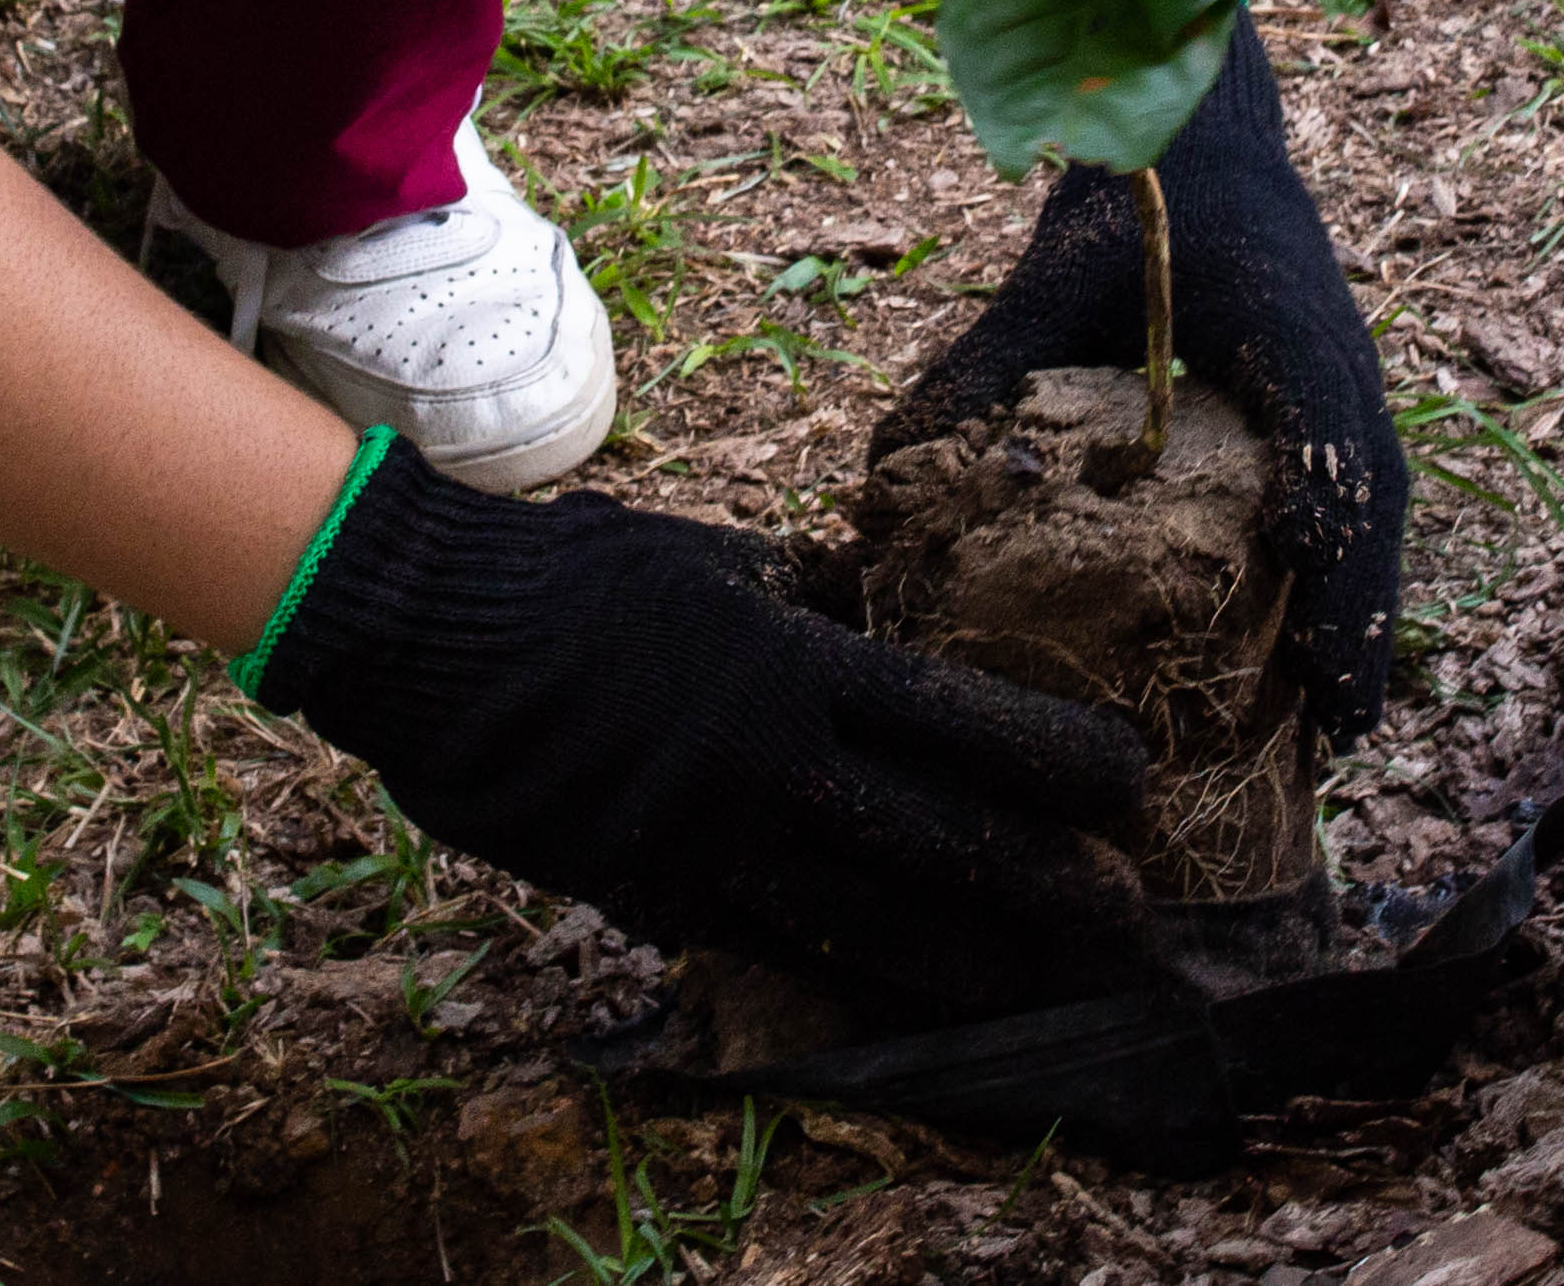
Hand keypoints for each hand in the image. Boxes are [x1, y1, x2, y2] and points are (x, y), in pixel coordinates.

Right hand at [249, 443, 1154, 1021]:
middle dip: (1046, 885)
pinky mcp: (647, 892)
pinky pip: (759, 949)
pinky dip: (830, 979)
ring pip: (862, 925)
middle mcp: (769, 762)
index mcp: (796, 662)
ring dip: (957, 961)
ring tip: (1032, 990)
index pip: (961, 721)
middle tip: (1128, 917)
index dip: (1056, 761)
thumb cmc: (581, 577)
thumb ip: (810, 602)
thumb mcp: (715, 561)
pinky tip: (888, 1003)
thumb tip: (887, 610)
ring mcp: (708, 841)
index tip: (1131, 784)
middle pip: (939, 841)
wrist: (432, 632)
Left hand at [873, 14, 1407, 737]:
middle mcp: (1337, 350)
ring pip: (1380, 503)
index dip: (1315, 491)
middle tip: (1337, 725)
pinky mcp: (1340, 397)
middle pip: (1372, 487)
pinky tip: (1328, 658)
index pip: (1314, 410)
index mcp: (1277, 314)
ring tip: (1344, 729)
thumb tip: (888, 465)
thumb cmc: (1135, 205)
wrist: (1202, 137)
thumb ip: (985, 362)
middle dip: (1357, 606)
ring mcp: (1351, 374)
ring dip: (1366, 611)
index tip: (1297, 566)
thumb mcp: (1055, 277)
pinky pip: (1364, 494)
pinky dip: (1356, 577)